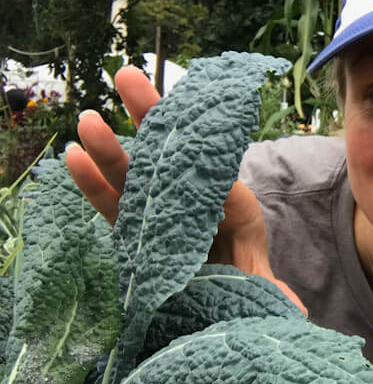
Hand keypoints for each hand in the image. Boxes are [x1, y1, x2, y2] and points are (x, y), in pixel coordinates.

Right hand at [65, 66, 305, 312]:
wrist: (227, 306)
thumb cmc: (247, 284)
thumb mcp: (256, 282)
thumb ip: (263, 285)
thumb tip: (289, 306)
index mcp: (230, 211)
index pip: (218, 178)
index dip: (201, 151)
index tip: (189, 124)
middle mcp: (194, 207)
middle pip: (171, 160)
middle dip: (151, 121)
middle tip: (128, 77)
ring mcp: (164, 218)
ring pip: (136, 179)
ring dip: (112, 152)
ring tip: (87, 122)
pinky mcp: (138, 236)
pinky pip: (115, 210)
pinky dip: (94, 186)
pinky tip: (73, 159)